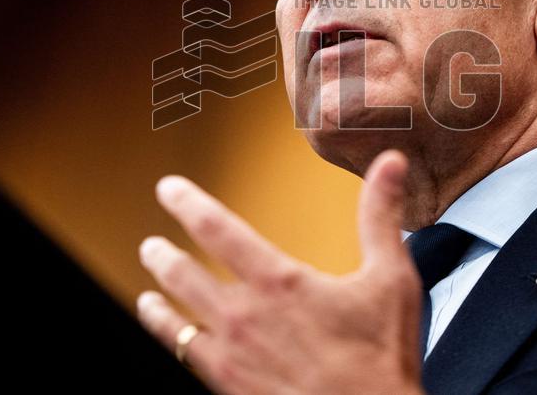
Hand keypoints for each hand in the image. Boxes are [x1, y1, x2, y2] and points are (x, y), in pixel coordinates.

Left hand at [137, 149, 425, 394]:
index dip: (187, 203)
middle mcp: (243, 318)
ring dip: (157, 308)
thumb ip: (381, 215)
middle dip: (162, 257)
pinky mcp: (229, 390)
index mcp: (277, 282)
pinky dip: (172, 347)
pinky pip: (185, 362)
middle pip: (182, 276)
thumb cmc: (381, 358)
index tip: (169, 188)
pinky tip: (174, 345)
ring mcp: (231, 359)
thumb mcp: (390, 278)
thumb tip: (390, 163)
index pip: (216, 228)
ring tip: (147, 297)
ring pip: (173, 326)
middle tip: (151, 246)